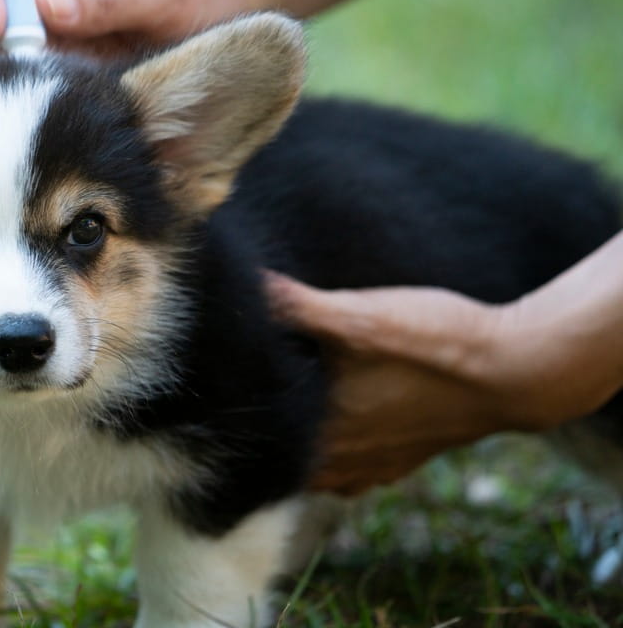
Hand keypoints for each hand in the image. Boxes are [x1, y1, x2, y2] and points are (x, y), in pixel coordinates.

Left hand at [265, 246, 622, 494]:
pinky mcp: (403, 461)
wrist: (518, 371)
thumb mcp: (361, 315)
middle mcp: (343, 463)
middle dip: (269, 421)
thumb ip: (299, 305)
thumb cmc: (436, 343)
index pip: (259, 433)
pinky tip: (343, 416)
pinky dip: (340, 445)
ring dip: (303, 436)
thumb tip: (249, 284)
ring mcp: (374, 468)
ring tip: (296, 396)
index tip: (235, 371)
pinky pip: (353, 467)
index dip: (242, 404)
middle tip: (259, 380)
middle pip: (284, 452)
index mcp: (322, 433)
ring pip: (317, 464)